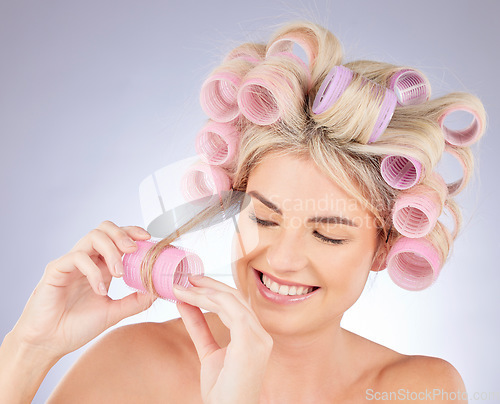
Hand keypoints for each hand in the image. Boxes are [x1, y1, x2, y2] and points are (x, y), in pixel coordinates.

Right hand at [9, 220, 156, 358]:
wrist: (49, 344)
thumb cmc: (76, 327)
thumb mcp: (114, 312)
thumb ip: (135, 301)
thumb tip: (158, 290)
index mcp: (101, 266)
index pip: (117, 238)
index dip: (132, 233)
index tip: (148, 238)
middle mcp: (87, 260)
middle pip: (105, 229)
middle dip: (123, 235)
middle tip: (134, 250)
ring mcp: (71, 263)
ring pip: (93, 237)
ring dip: (112, 251)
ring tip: (119, 274)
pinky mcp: (56, 270)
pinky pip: (77, 257)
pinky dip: (94, 271)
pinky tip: (99, 289)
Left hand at [173, 276, 272, 403]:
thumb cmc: (222, 391)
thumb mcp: (209, 353)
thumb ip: (200, 328)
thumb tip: (186, 305)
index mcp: (254, 337)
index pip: (237, 304)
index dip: (215, 290)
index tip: (194, 283)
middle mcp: (260, 335)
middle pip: (236, 298)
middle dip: (210, 285)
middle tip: (187, 279)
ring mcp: (258, 339)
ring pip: (231, 301)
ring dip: (204, 292)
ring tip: (183, 289)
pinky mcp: (250, 343)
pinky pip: (232, 311)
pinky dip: (209, 302)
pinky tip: (190, 299)